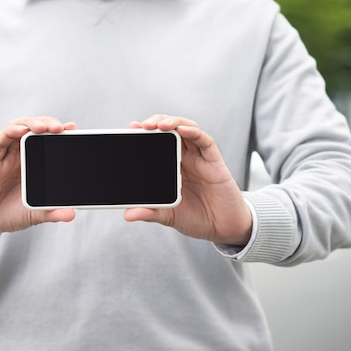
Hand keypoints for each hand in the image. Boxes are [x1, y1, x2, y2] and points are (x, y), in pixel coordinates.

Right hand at [0, 117, 76, 237]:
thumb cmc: (7, 214)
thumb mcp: (33, 216)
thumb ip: (51, 213)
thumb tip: (71, 215)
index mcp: (34, 164)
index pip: (48, 141)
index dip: (59, 133)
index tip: (72, 129)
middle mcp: (21, 156)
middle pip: (35, 130)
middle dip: (48, 124)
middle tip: (61, 128)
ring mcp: (6, 155)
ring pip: (19, 128)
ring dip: (32, 123)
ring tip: (45, 127)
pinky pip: (1, 139)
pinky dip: (11, 131)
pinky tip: (21, 130)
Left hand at [126, 115, 251, 245]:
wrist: (223, 228)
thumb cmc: (197, 218)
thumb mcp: (168, 216)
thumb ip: (150, 213)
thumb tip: (127, 215)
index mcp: (171, 167)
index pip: (157, 143)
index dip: (145, 133)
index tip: (131, 128)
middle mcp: (185, 158)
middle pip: (170, 130)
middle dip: (156, 123)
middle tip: (142, 126)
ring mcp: (199, 158)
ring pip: (187, 129)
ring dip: (173, 122)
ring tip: (159, 124)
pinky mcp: (214, 161)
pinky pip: (204, 141)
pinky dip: (193, 132)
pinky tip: (182, 130)